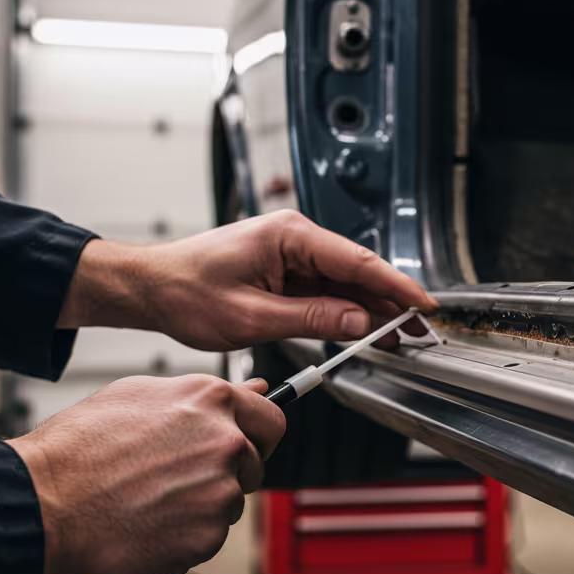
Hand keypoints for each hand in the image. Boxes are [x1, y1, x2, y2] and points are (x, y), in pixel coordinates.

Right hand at [5, 374, 283, 573]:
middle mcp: (225, 444)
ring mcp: (219, 493)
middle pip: (253, 466)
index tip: (251, 446)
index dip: (260, 435)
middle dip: (226, 473)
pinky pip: (207, 538)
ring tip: (148, 499)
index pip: (272, 419)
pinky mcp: (207, 537)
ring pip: (228, 503)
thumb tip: (254, 392)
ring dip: (201, 506)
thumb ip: (204, 396)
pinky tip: (145, 523)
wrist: (44, 503)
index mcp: (211, 401)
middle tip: (177, 479)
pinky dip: (184, 537)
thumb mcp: (138, 396)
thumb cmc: (80, 449)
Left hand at [58, 210, 436, 348]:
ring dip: (369, 310)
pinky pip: (324, 290)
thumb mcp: (252, 317)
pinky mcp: (283, 270)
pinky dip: (344, 311)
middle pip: (357, 271)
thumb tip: (359, 323)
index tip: (424, 305)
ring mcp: (289, 254)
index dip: (396, 286)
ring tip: (398, 338)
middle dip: (389, 303)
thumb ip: (312, 319)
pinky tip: (362, 331)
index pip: (357, 260)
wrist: (149, 288)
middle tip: (420, 332)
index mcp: (289, 235)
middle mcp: (294, 237)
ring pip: (344, 283)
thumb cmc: (185, 292)